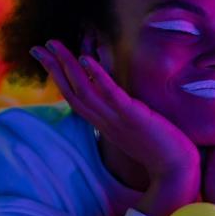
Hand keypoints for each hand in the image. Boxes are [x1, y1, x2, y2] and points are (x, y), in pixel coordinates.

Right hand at [31, 40, 200, 187]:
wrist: (176, 169)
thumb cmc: (160, 149)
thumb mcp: (133, 129)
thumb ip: (119, 116)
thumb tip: (113, 100)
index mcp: (104, 124)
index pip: (74, 99)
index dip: (58, 79)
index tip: (45, 59)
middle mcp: (105, 122)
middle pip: (72, 93)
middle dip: (54, 69)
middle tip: (37, 47)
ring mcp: (117, 120)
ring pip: (85, 92)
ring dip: (68, 67)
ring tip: (55, 46)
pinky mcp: (133, 117)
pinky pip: (112, 96)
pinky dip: (98, 77)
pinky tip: (87, 60)